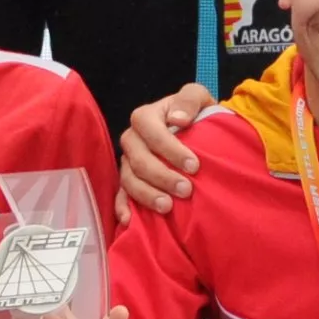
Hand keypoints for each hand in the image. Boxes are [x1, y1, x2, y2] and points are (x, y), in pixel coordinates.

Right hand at [118, 82, 216, 215]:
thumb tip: (178, 119)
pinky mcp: (129, 182)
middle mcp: (133, 139)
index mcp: (146, 116)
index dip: (169, 147)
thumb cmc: (196, 115)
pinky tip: (130, 220)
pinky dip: (122, 207)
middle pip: (138, 159)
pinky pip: (120, 195)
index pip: (148, 128)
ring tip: (168, 207)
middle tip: (186, 190)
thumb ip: (189, 100)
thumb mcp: (198, 98)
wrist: (198, 132)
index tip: (194, 165)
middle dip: (162, 176)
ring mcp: (128, 162)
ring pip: (129, 179)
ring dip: (147, 194)